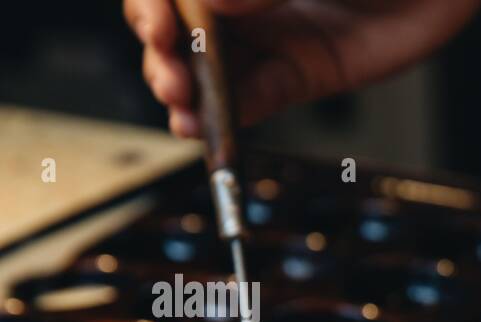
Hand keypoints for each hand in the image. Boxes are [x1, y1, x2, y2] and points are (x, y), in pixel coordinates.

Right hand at [125, 0, 479, 136]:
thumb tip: (213, 1)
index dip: (151, 4)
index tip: (159, 23)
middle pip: (177, 24)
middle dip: (161, 51)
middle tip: (170, 74)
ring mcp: (270, 30)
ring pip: (211, 64)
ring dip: (187, 91)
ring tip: (182, 106)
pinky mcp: (305, 69)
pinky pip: (261, 93)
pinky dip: (233, 112)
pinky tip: (210, 125)